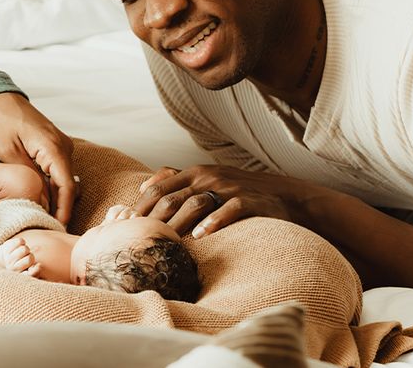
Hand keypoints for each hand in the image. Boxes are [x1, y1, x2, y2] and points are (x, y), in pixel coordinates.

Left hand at [0, 93, 76, 224]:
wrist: (1, 100)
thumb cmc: (1, 122)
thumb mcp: (8, 152)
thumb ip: (27, 177)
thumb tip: (42, 202)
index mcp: (53, 146)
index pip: (66, 186)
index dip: (64, 210)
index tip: (59, 228)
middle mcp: (63, 146)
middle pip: (68, 185)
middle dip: (61, 209)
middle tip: (49, 230)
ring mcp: (62, 146)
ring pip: (64, 180)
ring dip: (57, 199)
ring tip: (44, 219)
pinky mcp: (56, 148)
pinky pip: (59, 172)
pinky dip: (53, 188)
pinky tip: (43, 202)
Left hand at [0, 235, 41, 276]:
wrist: (2, 258)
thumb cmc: (19, 264)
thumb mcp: (27, 271)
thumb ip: (34, 271)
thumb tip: (38, 266)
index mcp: (18, 275)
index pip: (29, 274)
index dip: (35, 270)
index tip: (38, 266)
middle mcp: (12, 268)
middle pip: (30, 258)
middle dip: (30, 256)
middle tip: (24, 257)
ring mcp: (8, 257)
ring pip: (25, 249)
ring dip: (25, 249)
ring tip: (20, 252)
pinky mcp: (6, 247)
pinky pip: (20, 241)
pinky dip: (21, 242)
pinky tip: (17, 246)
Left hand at [131, 164, 303, 237]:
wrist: (285, 197)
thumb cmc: (240, 191)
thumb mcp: (208, 179)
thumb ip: (177, 180)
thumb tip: (145, 185)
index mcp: (195, 173)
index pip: (160, 189)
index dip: (141, 208)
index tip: (126, 226)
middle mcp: (209, 178)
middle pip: (173, 197)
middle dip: (153, 219)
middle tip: (139, 238)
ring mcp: (228, 188)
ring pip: (196, 203)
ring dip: (178, 222)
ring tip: (166, 239)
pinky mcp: (248, 201)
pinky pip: (228, 210)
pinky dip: (213, 221)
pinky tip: (201, 235)